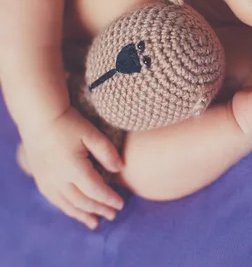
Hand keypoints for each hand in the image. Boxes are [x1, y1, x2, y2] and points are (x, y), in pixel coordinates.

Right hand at [21, 106, 124, 229]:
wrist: (40, 117)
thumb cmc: (68, 122)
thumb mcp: (91, 133)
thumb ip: (106, 151)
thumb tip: (120, 168)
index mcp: (74, 168)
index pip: (96, 190)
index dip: (109, 199)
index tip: (121, 204)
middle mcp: (59, 179)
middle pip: (82, 201)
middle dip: (99, 209)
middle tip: (113, 215)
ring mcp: (47, 181)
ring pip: (67, 205)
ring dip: (82, 215)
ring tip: (94, 223)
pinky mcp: (40, 179)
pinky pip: (55, 200)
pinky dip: (67, 208)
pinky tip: (74, 211)